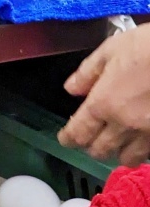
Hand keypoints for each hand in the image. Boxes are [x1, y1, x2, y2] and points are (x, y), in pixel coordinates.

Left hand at [58, 24, 149, 165]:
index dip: (69, 138)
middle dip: (90, 146)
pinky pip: (149, 153)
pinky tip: (140, 139)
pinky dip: (141, 150)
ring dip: (117, 152)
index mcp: (104, 103)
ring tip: (115, 142)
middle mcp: (125, 125)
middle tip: (88, 138)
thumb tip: (71, 89)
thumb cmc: (146, 48)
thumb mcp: (110, 50)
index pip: (80, 130)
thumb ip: (88, 72)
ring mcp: (149, 135)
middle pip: (101, 150)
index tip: (65, 139)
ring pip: (128, 158)